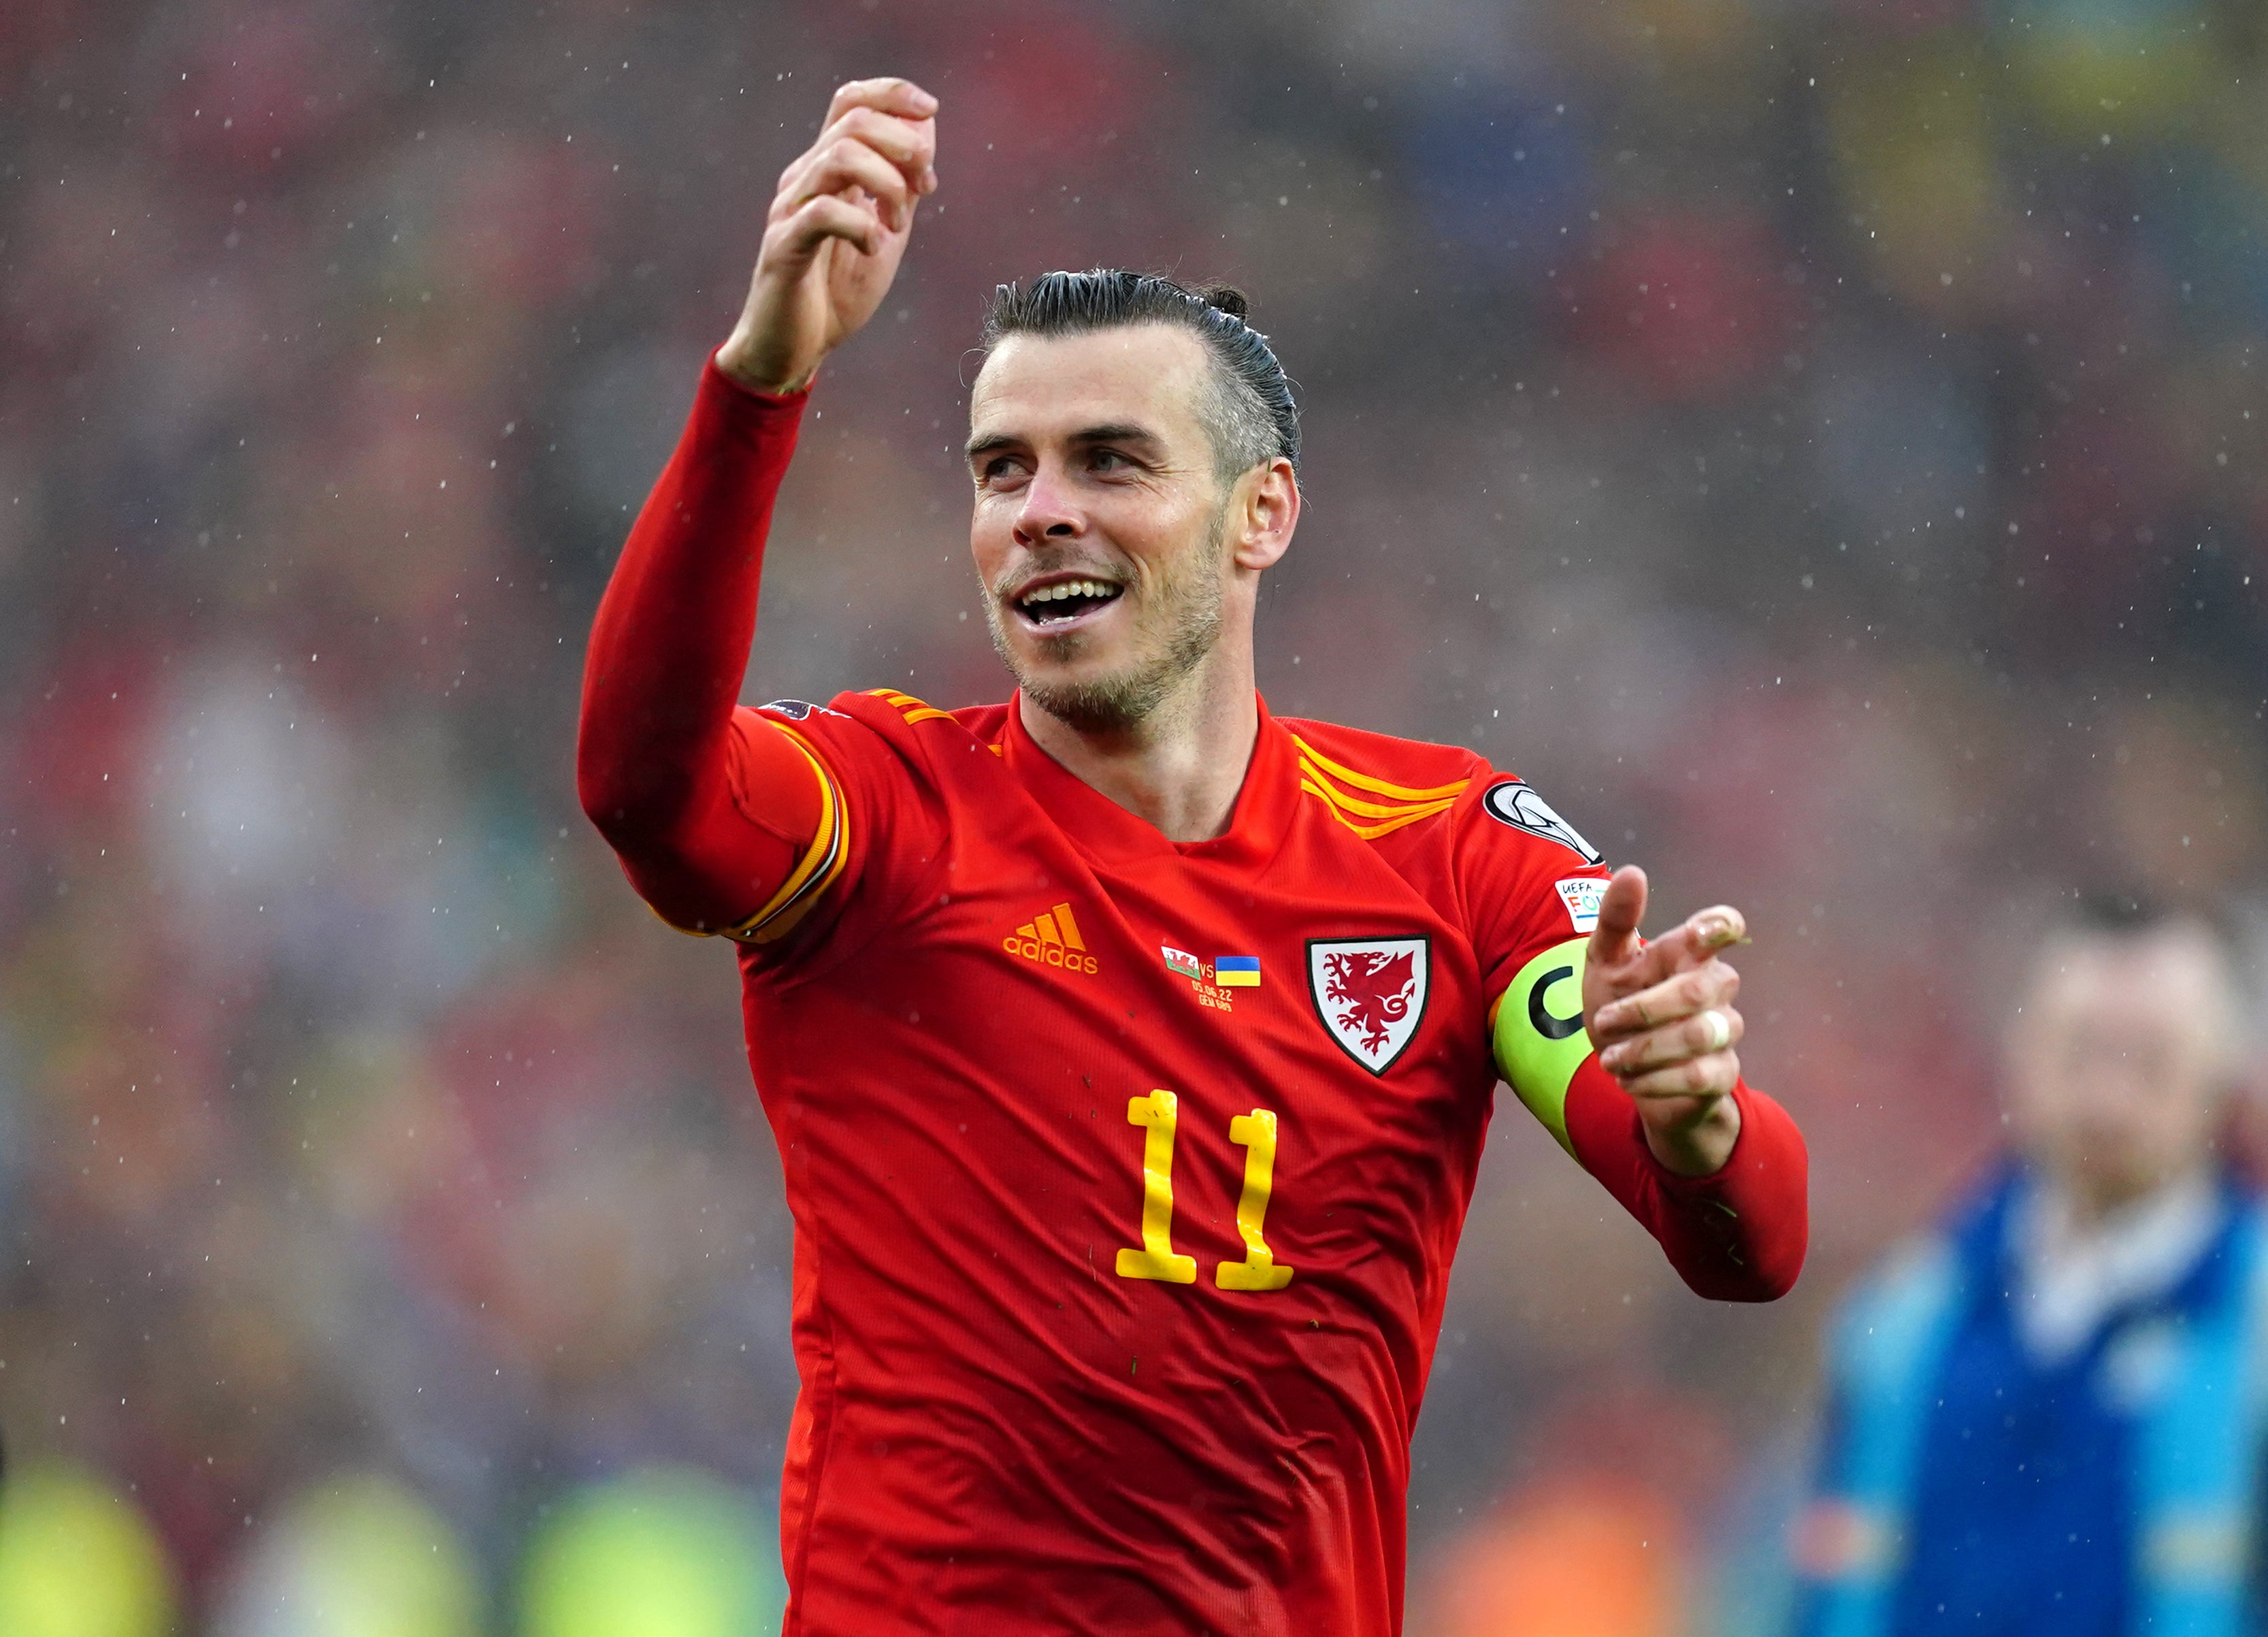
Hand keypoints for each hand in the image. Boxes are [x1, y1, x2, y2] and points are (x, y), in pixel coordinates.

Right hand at [716, 77, 938, 395]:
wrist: (794, 348)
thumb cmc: (836, 292)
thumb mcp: (885, 231)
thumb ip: (903, 186)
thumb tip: (926, 131)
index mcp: (825, 170)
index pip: (849, 101)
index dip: (891, 93)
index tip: (930, 111)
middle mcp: (803, 179)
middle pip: (852, 121)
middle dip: (903, 146)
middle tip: (924, 189)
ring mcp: (789, 210)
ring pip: (839, 158)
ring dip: (886, 185)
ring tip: (897, 226)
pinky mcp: (783, 246)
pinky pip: (823, 213)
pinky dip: (861, 226)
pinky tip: (873, 248)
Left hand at [1582, 865, 1746, 1176]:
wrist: (1625, 1071)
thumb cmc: (1619, 1005)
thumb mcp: (1605, 962)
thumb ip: (1616, 920)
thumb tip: (1633, 872)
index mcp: (1688, 952)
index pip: (1722, 926)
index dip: (1720, 925)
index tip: (1701, 933)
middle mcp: (1716, 986)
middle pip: (1698, 989)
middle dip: (1642, 1010)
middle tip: (1603, 1023)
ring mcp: (1724, 1030)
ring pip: (1698, 1035)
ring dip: (1643, 1049)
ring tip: (1610, 1058)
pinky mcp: (1722, 1073)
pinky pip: (1696, 1076)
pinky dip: (1652, 1080)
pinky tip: (1627, 1079)